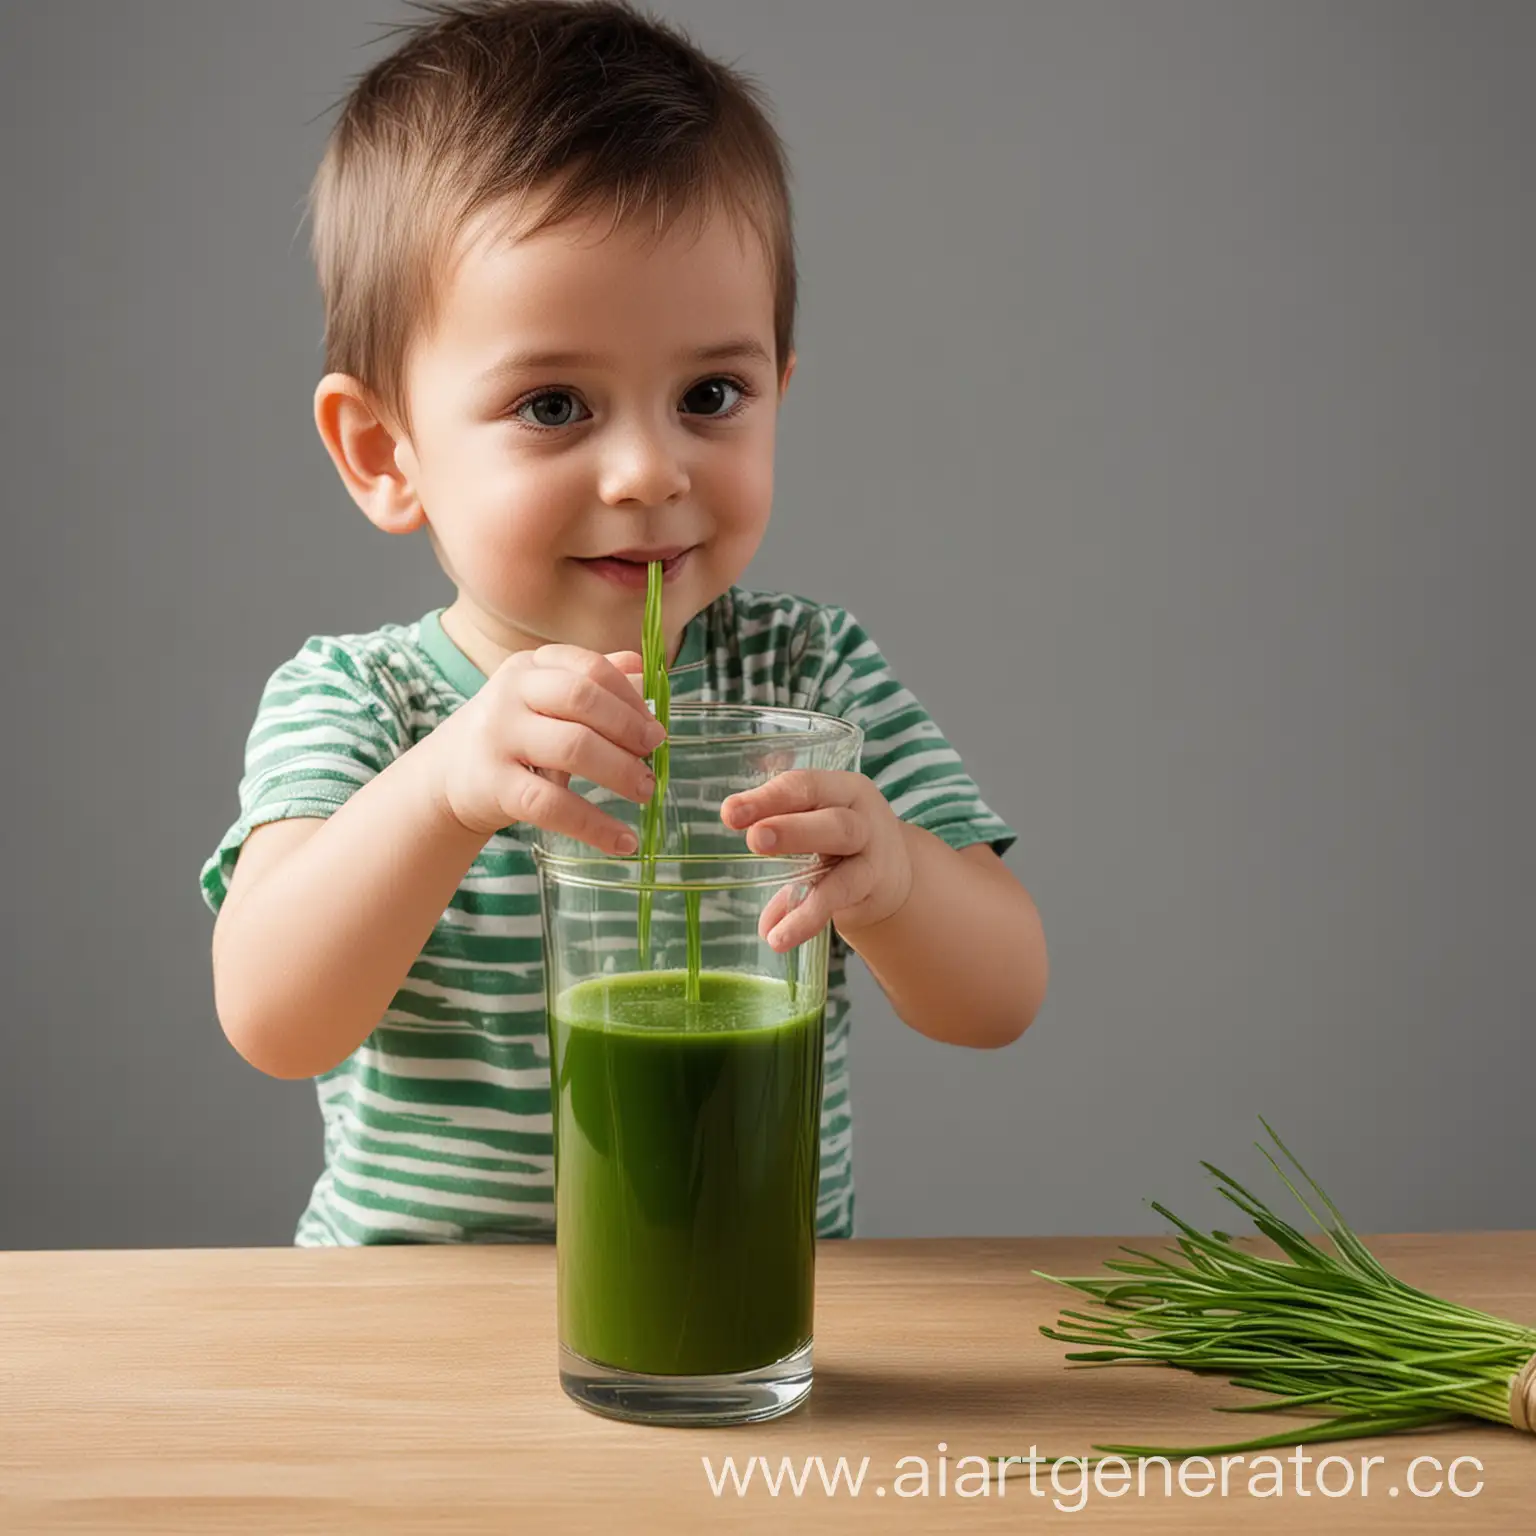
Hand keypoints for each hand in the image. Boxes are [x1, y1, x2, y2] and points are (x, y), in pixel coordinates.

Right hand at [428, 645, 665, 849]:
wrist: (448, 777)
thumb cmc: (514, 734)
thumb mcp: (546, 700)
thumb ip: (592, 682)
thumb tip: (645, 670)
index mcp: (530, 667)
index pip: (590, 669)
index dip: (630, 698)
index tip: (656, 727)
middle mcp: (510, 694)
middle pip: (582, 699)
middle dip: (628, 728)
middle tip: (655, 754)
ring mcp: (499, 738)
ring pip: (572, 748)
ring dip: (620, 771)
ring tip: (646, 791)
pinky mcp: (495, 786)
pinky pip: (553, 806)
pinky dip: (595, 826)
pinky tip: (623, 841)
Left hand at [720, 771, 913, 951]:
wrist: (896, 874)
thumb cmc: (841, 843)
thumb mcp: (813, 831)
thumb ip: (778, 852)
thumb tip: (747, 896)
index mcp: (840, 790)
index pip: (803, 786)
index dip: (767, 798)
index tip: (729, 813)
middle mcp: (861, 814)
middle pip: (831, 818)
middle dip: (791, 828)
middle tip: (754, 839)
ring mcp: (873, 850)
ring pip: (842, 855)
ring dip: (804, 881)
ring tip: (768, 891)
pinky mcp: (875, 885)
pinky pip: (838, 897)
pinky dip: (806, 918)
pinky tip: (778, 937)